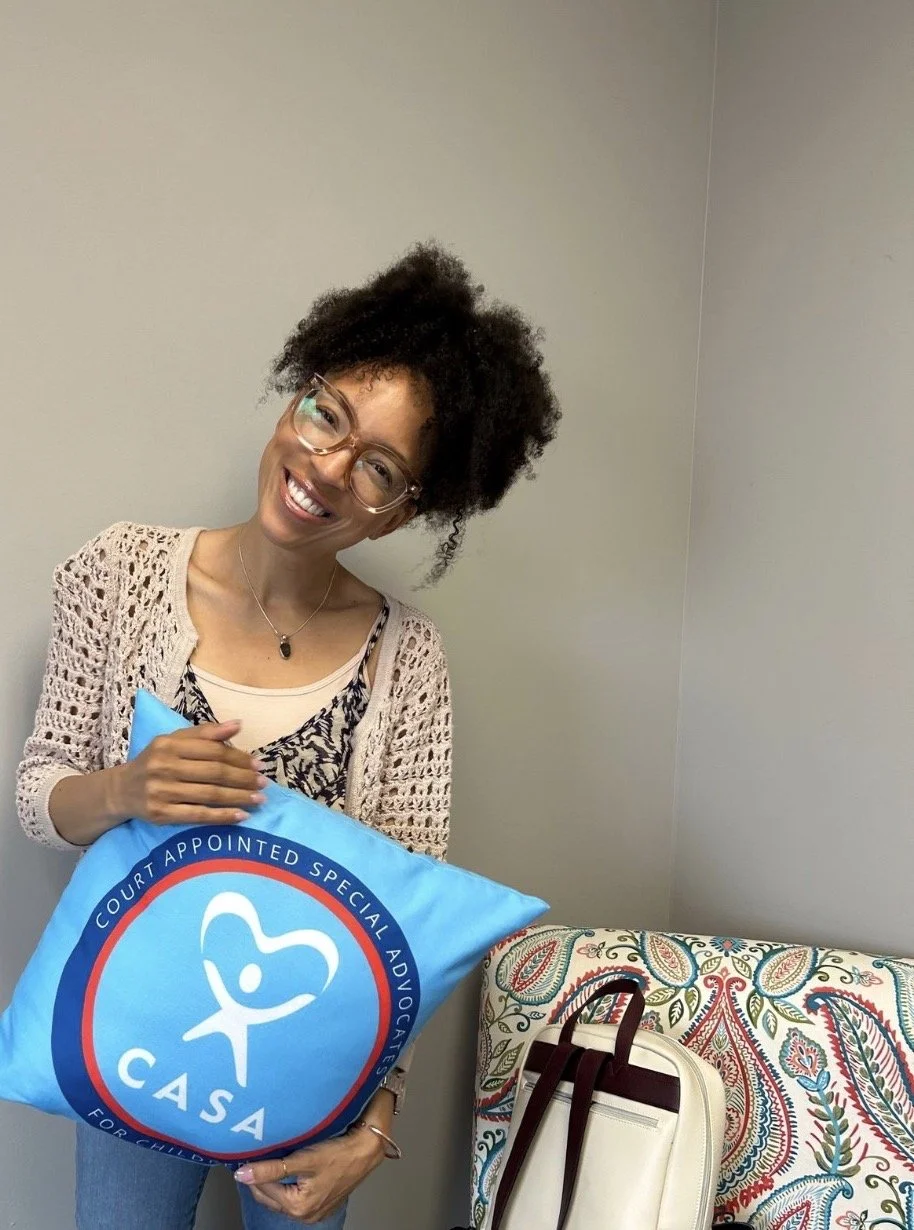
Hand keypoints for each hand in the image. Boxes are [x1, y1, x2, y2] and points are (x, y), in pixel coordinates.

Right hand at [115, 722, 266, 825]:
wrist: (121, 790)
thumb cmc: (156, 762)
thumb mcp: (174, 741)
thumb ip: (205, 733)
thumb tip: (238, 725)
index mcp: (168, 744)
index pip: (212, 750)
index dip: (238, 758)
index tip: (258, 764)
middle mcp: (163, 766)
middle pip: (214, 772)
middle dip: (243, 778)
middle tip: (263, 783)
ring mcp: (161, 791)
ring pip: (209, 794)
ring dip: (239, 797)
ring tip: (259, 799)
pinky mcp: (160, 814)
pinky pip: (198, 815)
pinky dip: (222, 816)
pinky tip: (241, 815)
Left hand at [234, 1130, 384, 1222]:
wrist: (366, 1149)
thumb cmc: (339, 1153)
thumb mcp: (303, 1159)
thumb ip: (271, 1169)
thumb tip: (242, 1174)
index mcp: (298, 1207)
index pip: (263, 1189)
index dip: (253, 1172)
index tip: (245, 1156)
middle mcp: (305, 1215)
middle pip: (271, 1197)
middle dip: (261, 1179)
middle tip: (254, 1157)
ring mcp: (315, 1211)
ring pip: (283, 1197)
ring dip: (274, 1182)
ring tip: (269, 1160)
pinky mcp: (322, 1202)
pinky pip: (296, 1196)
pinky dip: (289, 1185)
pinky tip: (288, 1169)